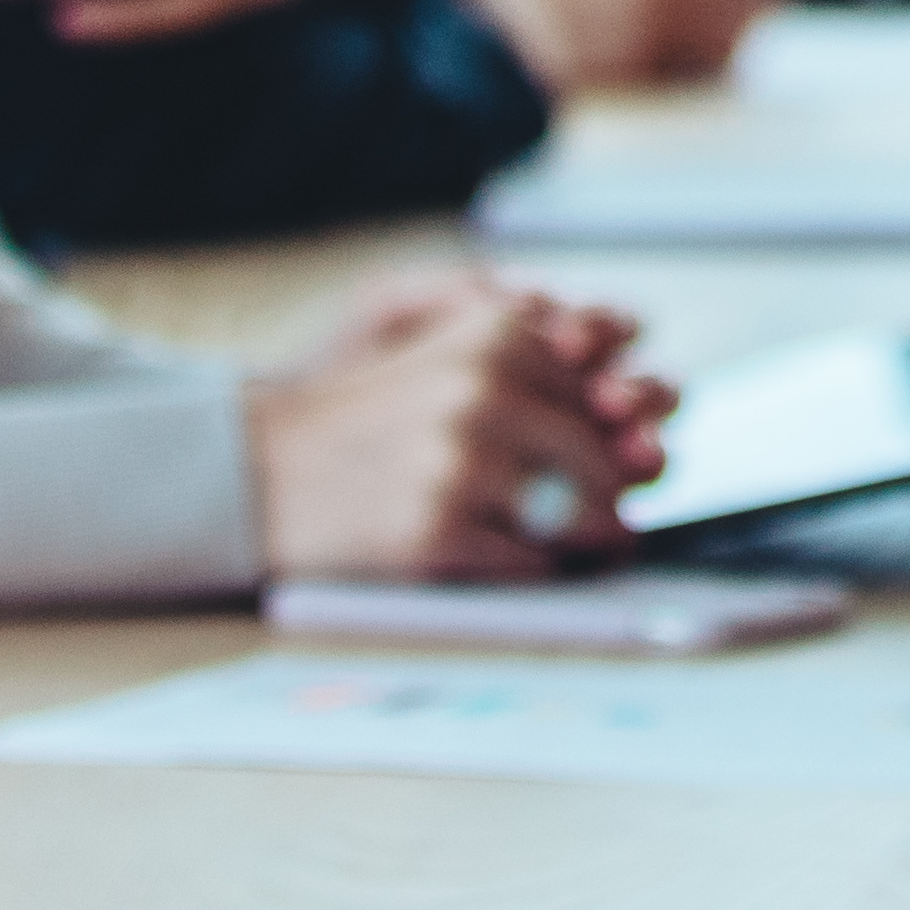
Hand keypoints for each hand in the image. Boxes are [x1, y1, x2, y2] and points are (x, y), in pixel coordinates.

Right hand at [243, 271, 668, 582]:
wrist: (255, 469)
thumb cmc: (370, 423)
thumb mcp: (454, 360)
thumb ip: (548, 382)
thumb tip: (654, 453)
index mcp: (500, 337)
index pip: (618, 401)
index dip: (618, 442)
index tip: (614, 461)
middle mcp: (487, 391)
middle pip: (610, 464)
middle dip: (608, 500)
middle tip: (595, 521)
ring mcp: (461, 463)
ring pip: (585, 519)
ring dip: (581, 542)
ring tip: (556, 543)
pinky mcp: (435, 532)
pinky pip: (533, 567)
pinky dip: (529, 572)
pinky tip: (495, 557)